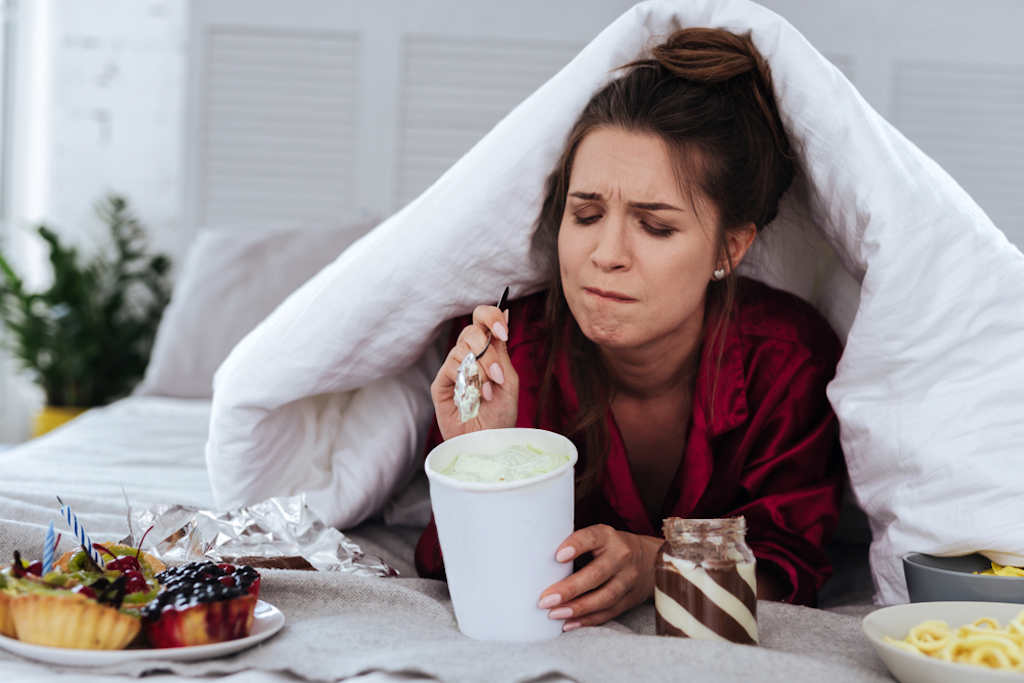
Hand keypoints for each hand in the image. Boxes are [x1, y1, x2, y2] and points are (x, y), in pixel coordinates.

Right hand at [430, 304, 518, 440]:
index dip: (490, 317)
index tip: (504, 332)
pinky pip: (451, 367)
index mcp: (485, 351)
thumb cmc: (500, 417)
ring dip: (481, 372)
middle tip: (497, 375)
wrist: (488, 444)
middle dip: (488, 352)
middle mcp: (467, 357)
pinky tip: (475, 397)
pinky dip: (467, 381)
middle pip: (470, 331)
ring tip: (488, 393)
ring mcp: (452, 370)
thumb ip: (502, 350)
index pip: (481, 319)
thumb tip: (504, 312)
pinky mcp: (440, 384)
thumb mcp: (509, 381)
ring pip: (462, 350)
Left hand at [537, 525, 661, 630]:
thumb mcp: (599, 536)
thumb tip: (539, 554)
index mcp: (608, 537)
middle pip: (597, 574)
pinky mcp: (630, 599)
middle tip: (546, 599)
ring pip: (604, 597)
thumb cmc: (611, 546)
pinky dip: (588, 620)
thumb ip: (575, 544)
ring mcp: (628, 579)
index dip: (576, 545)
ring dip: (578, 608)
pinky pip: (609, 612)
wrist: (652, 559)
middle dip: (570, 589)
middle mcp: (621, 556)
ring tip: (555, 614)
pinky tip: (569, 624)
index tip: (558, 556)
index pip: (592, 538)